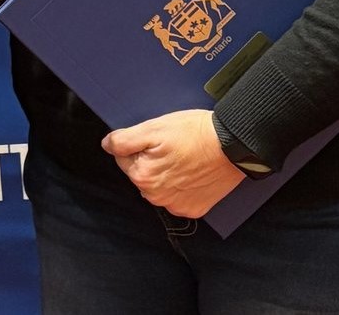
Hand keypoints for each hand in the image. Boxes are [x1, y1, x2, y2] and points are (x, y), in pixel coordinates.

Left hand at [102, 109, 244, 217]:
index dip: (137, 145)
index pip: (123, 159)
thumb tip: (107, 145)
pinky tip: (192, 171)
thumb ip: (124, 140)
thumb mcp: (153, 128)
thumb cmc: (194, 134)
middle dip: (150, 159)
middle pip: (141, 173)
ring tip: (183, 157)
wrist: (232, 145)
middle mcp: (156, 197)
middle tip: (171, 147)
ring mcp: (176, 205)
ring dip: (165, 173)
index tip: (155, 139)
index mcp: (142, 177)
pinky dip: (182, 185)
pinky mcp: (194, 209)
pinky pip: (178, 196)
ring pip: (159, 185)